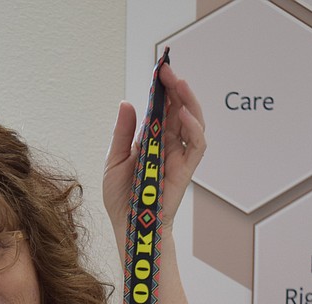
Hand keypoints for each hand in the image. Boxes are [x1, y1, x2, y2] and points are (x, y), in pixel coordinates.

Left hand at [103, 61, 205, 234]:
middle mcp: (168, 143)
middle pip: (179, 108)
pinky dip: (194, 128)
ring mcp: (179, 155)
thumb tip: (127, 103)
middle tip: (166, 70)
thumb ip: (123, 133)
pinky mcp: (186, 169)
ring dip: (188, 100)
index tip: (158, 69)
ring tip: (178, 83)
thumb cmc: (122, 197)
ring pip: (193, 121)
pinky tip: (184, 115)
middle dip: (175, 87)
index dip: (162, 88)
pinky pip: (196, 145)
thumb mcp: (114, 160)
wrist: (129, 226)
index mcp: (151, 139)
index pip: (161, 107)